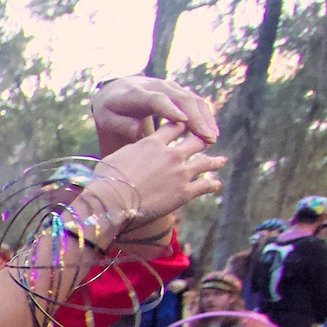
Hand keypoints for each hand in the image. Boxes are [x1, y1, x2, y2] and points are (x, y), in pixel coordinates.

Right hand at [87, 126, 223, 244]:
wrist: (111, 201)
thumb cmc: (106, 181)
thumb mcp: (116, 157)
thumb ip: (131, 151)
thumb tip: (131, 151)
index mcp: (153, 143)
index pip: (174, 127)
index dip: (183, 125)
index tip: (188, 125)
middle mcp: (171, 154)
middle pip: (195, 141)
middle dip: (202, 139)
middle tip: (208, 140)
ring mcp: (180, 173)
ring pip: (206, 162)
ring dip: (214, 161)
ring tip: (221, 160)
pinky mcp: (185, 192)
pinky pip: (205, 186)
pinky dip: (212, 185)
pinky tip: (216, 184)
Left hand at [91, 75, 218, 149]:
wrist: (117, 89)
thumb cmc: (111, 109)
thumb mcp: (107, 118)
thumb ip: (121, 124)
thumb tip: (138, 132)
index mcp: (137, 93)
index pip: (157, 99)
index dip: (170, 109)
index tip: (183, 121)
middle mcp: (158, 86)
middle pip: (182, 99)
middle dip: (196, 119)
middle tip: (207, 139)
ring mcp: (171, 87)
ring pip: (193, 100)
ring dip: (205, 119)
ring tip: (212, 139)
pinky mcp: (178, 92)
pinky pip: (195, 103)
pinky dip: (205, 116)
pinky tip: (211, 133)